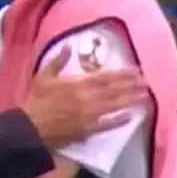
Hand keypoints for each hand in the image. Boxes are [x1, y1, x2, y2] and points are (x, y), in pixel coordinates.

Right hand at [20, 46, 146, 147]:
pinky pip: (107, 124)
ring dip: (131, 100)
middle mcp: (88, 98)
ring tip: (145, 96)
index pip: (106, 77)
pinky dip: (119, 121)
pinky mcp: (87, 130)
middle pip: (115, 90)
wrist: (30, 127)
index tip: (136, 70)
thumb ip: (58, 61)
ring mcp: (89, 115)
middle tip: (147, 83)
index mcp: (78, 83)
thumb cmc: (35, 101)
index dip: (122, 73)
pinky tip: (130, 117)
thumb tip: (69, 47)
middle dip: (132, 86)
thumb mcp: (43, 76)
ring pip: (115, 105)